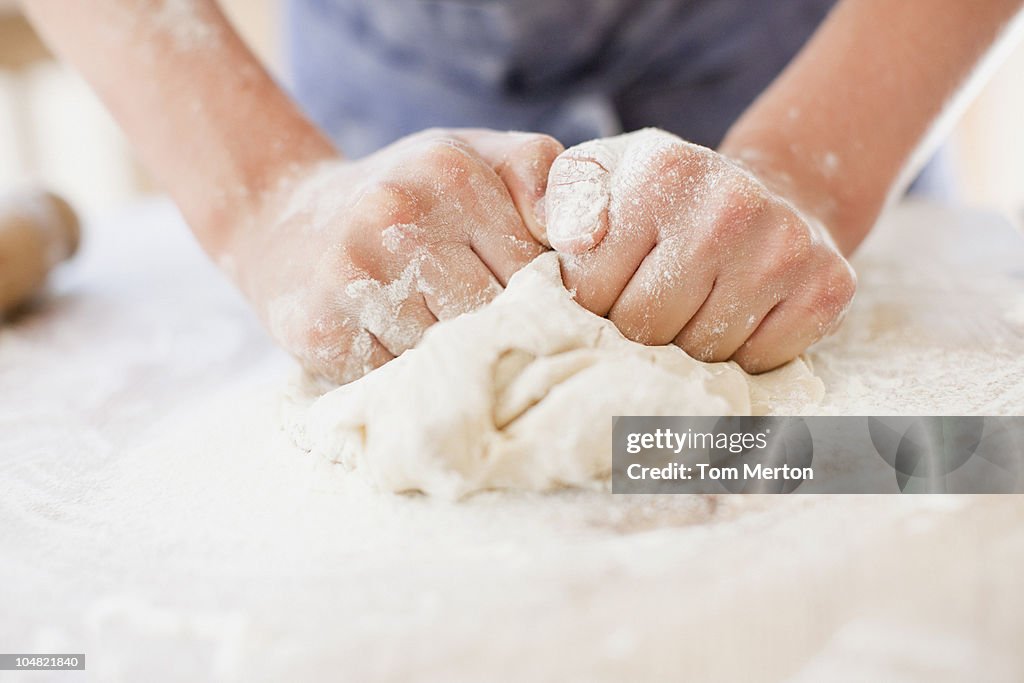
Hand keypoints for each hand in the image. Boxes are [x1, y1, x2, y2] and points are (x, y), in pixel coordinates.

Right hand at [229, 128, 561, 383]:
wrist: (280, 218)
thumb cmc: (402, 193)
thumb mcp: (471, 156)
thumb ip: (539, 173)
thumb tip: (587, 235)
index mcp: (449, 175)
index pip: (531, 271)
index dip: (540, 302)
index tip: (533, 314)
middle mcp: (396, 218)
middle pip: (490, 317)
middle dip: (499, 335)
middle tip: (494, 339)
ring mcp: (351, 277)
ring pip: (447, 355)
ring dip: (455, 362)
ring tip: (444, 343)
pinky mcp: (318, 331)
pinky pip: (396, 380)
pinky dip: (408, 378)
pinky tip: (399, 351)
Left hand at [543, 128, 855, 372]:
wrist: (765, 193)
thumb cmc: (662, 199)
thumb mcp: (601, 175)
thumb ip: (564, 198)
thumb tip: (570, 237)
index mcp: (662, 172)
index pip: (593, 291)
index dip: (590, 306)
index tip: (605, 291)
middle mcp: (729, 204)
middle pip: (647, 328)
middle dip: (635, 332)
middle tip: (647, 310)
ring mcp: (785, 247)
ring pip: (701, 353)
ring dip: (685, 348)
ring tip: (691, 310)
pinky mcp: (827, 286)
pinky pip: (758, 362)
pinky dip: (740, 356)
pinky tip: (737, 317)